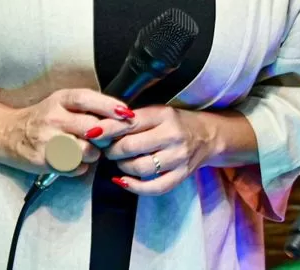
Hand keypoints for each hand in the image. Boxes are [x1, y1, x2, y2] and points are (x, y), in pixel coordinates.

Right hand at [0, 88, 135, 175]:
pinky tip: (74, 161)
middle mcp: (53, 118)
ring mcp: (47, 140)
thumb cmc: (43, 117)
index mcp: (60, 100)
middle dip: (108, 135)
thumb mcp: (62, 104)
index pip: (87, 99)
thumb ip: (87, 107)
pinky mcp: (42, 161)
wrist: (6, 134)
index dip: (110, 106)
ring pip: (86, 150)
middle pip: (92, 128)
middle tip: (111, 138)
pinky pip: (74, 168)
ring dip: (94, 153)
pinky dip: (80, 167)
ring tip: (88, 150)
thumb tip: (122, 115)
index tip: (127, 114)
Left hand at [103, 106, 217, 194]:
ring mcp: (179, 157)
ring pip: (139, 168)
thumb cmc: (176, 123)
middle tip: (107, 150)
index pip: (129, 123)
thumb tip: (99, 130)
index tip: (91, 133)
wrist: (208, 136)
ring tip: (120, 162)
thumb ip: (133, 120)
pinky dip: (134, 186)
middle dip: (112, 150)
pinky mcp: (182, 175)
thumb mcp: (158, 112)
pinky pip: (154, 187)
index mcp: (165, 115)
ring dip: (122, 167)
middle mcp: (173, 136)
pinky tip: (123, 181)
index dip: (106, 130)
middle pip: (131, 147)